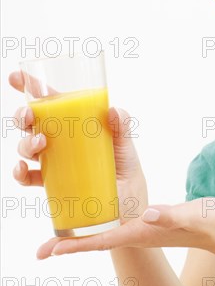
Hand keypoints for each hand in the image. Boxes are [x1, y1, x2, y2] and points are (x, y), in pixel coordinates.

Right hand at [9, 69, 148, 233]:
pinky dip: (20, 173)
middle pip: (33, 122)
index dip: (31, 87)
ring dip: (26, 143)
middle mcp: (61, 140)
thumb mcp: (126, 147)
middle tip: (29, 116)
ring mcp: (54, 162)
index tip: (16, 77)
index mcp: (76, 124)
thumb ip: (122, 127)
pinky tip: (24, 170)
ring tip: (40, 144)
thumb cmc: (125, 171)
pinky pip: (28, 177)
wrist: (127, 209)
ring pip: (27, 147)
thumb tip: (113, 110)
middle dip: (23, 116)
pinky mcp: (52, 184)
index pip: (51, 101)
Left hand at [36, 196, 214, 259]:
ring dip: (83, 232)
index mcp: (144, 231)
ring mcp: (144, 227)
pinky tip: (95, 210)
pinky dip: (100, 218)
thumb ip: (172, 216)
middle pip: (98, 239)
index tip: (52, 250)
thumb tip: (149, 215)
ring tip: (60, 229)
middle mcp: (139, 232)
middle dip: (72, 244)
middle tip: (43, 248)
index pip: (104, 240)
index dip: (77, 244)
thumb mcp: (193, 216)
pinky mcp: (150, 221)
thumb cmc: (210, 223)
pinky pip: (117, 222)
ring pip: (106, 231)